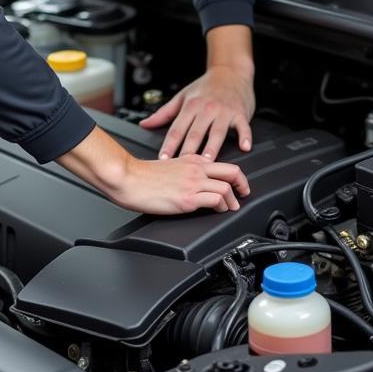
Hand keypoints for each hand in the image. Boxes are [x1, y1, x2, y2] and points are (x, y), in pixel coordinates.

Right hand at [108, 153, 250, 213]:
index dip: (235, 176)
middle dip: (243, 185)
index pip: (223, 164)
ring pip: (226, 188)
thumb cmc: (143, 175)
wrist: (129, 178)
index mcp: (192, 160)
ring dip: (233, 201)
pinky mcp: (187, 198)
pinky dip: (221, 207)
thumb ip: (187, 169)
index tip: (237, 184)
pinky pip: (215, 200)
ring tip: (231, 208)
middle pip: (232, 172)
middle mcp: (196, 169)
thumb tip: (197, 178)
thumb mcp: (171, 165)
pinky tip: (218, 211)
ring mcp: (193, 183)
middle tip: (244, 194)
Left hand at [139, 64, 255, 159]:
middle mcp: (206, 109)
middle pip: (195, 133)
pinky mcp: (240, 113)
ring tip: (208, 161)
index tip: (163, 159)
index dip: (169, 145)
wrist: (230, 71)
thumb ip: (164, 113)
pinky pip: (243, 127)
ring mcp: (224, 111)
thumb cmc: (205, 86)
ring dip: (212, 147)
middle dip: (188, 150)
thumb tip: (144, 124)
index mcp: (190, 106)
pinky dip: (245, 137)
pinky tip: (244, 148)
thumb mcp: (182, 96)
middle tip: (182, 167)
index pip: (177, 129)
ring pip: (217, 132)